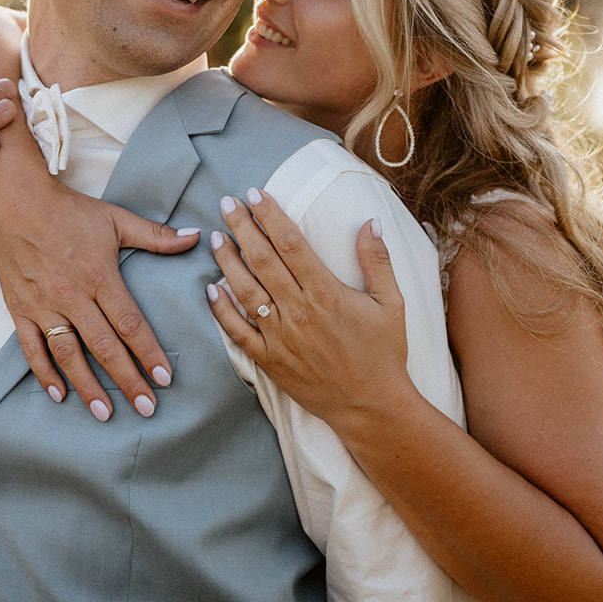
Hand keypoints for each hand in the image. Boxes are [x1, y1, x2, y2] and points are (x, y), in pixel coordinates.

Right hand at [0, 170, 199, 419]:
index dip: (148, 353)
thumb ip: (157, 235)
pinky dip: (44, 374)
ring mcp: (44, 305)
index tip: (165, 378)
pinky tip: (59, 395)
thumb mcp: (116, 219)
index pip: (130, 323)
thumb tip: (194, 237)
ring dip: (88, 386)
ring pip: (69, 354)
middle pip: (104, 347)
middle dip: (127, 380)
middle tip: (146, 408)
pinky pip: (32, 349)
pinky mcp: (21, 310)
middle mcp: (72, 296)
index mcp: (100, 276)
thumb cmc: (67, 210)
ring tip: (105, 413)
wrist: (13, 201)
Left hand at [204, 188, 413, 425]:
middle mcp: (300, 312)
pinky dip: (221, 311)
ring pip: (246, 291)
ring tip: (215, 238)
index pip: (291, 244)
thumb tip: (371, 221)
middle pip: (263, 260)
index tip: (256, 194)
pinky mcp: (271, 361)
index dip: (271, 216)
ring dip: (227, 262)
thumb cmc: (384, 354)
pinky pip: (238, 333)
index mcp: (327, 293)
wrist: (372, 407)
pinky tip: (211, 290)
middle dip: (242, 228)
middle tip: (227, 204)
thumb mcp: (391, 304)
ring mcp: (281, 338)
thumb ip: (378, 261)